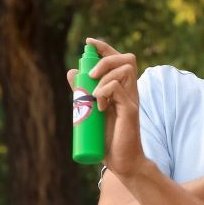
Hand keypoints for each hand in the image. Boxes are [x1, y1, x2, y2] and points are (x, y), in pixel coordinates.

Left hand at [66, 38, 148, 178]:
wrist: (123, 162)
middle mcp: (130, 91)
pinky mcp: (131, 111)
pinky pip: (119, 89)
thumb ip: (82, 93)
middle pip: (127, 58)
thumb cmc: (108, 140)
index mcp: (121, 89)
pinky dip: (105, 91)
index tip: (89, 42)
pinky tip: (99, 104)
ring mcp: (132, 100)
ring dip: (105, 75)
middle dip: (106, 58)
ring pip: (125, 69)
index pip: (118, 59)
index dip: (104, 47)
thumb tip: (72, 72)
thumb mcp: (91, 112)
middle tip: (91, 74)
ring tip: (94, 92)